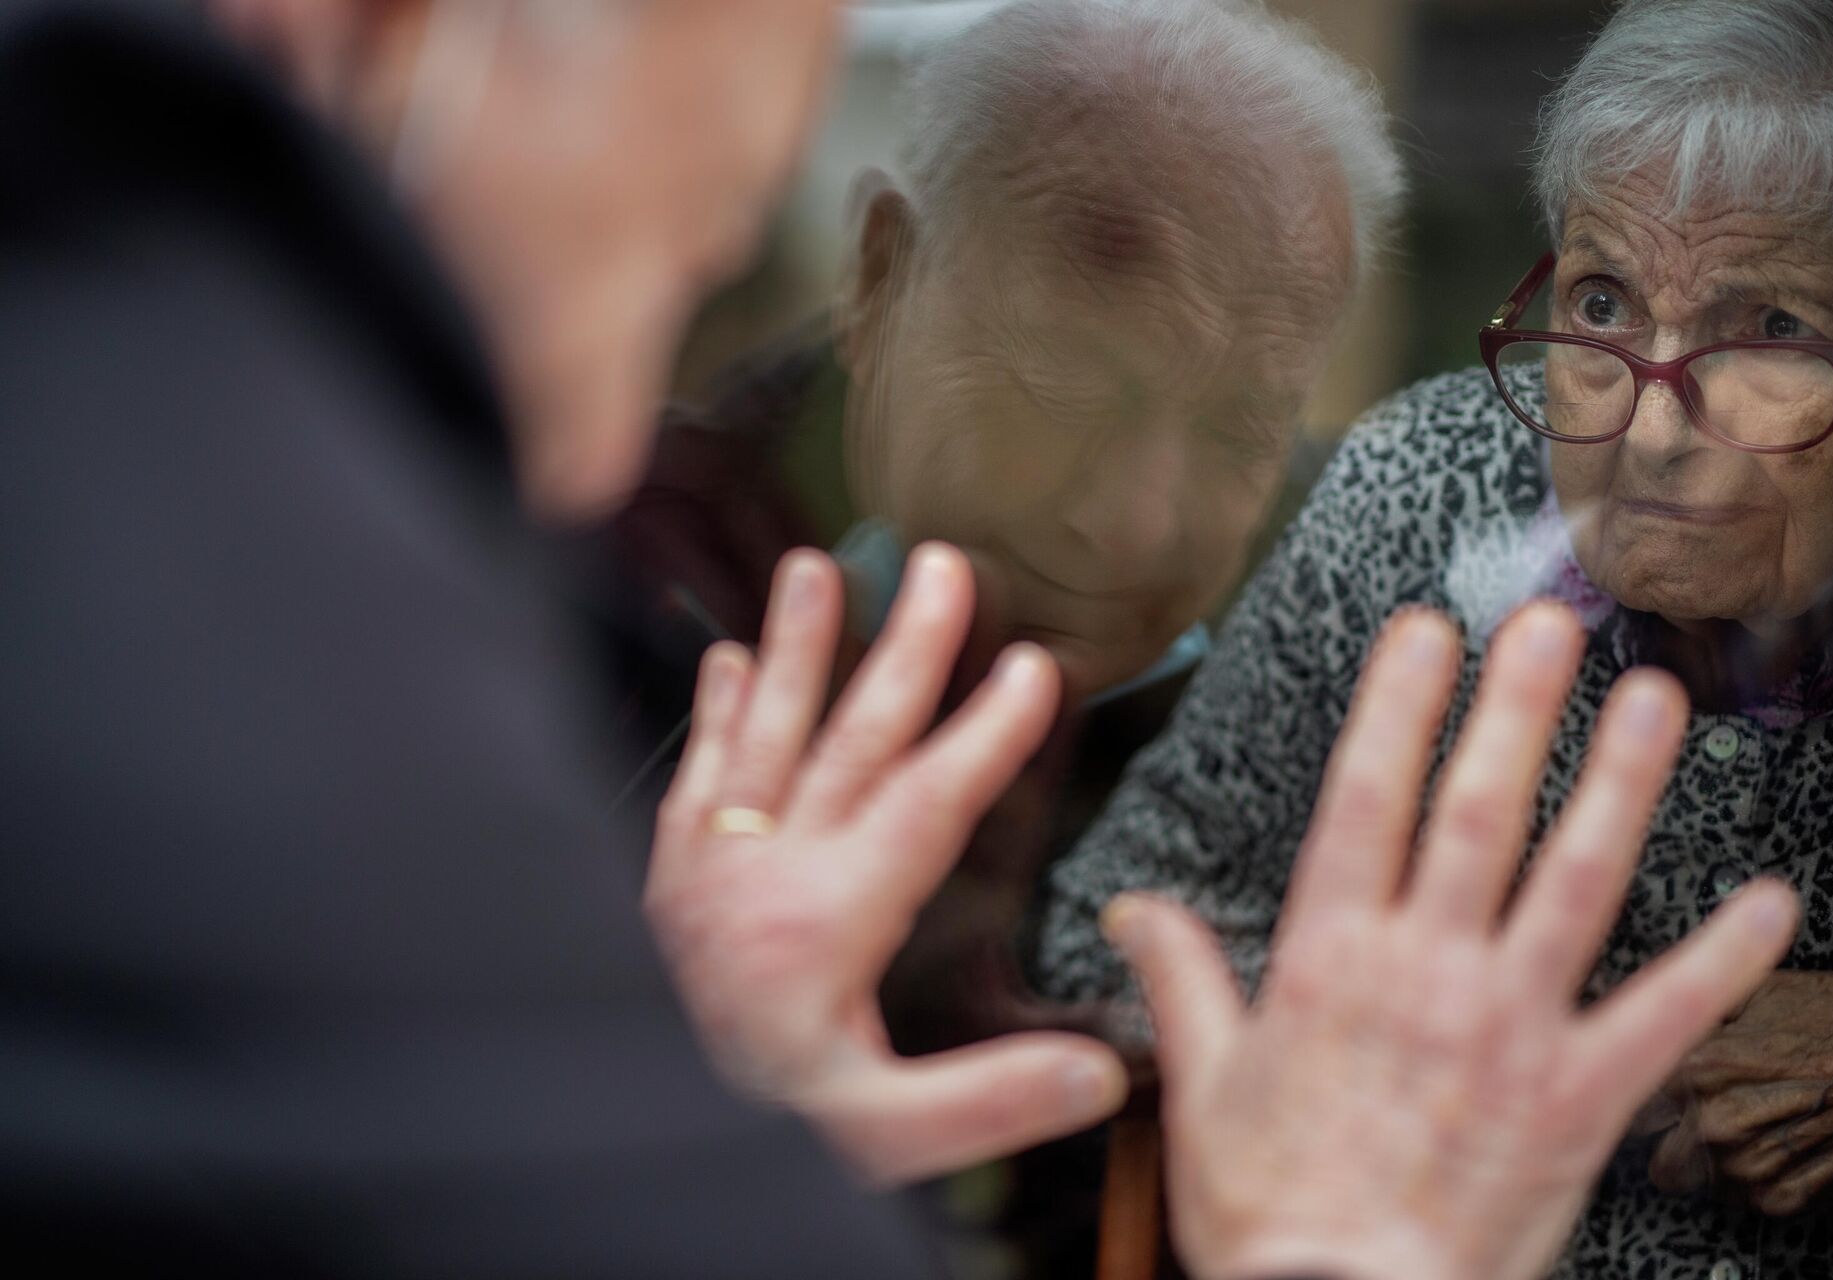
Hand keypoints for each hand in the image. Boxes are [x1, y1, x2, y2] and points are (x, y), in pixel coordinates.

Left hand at [644, 543, 1127, 1185]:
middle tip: (940, 568)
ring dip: (793, 649)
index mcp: (827, 922)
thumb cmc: (757, 1130)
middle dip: (904, 651)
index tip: (1034, 666)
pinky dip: (713, 715)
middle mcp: (765, 874)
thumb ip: (982, 1099)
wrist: (625, 1134)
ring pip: (762, 735)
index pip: (925, 805)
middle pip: (850, 741)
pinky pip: (695, 775)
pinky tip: (724, 660)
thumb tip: (1097, 1072)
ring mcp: (709, 867)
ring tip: (814, 568)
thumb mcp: (878, 1137)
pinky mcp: (669, 877)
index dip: (986, 733)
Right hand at [1101, 605, 1801, 1279]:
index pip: (1368, 800)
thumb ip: (1180, 979)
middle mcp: (1428, 972)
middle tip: (1549, 622)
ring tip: (1654, 699)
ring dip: (1622, 782)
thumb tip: (1133, 908)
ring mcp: (1513, 1027)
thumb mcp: (1201, 1084)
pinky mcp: (1580, 1097)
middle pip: (1480, 813)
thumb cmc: (1270, 1207)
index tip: (1425, 632)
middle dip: (1516, 706)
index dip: (1399, 706)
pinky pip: (1667, 1015)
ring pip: (1578, 880)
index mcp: (1331, 959)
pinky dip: (1726, 957)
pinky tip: (1771, 901)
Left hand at [1648, 968, 1832, 1222]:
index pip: (1633, 1104)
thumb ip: (1698, 1008)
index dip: (1649, 1102)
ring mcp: (1750, 1166)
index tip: (1666, 1100)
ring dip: (1723, 1168)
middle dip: (1679, 1147)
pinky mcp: (1787, 1197)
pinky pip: (1752, 1203)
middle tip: (1711, 1126)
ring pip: (1705, 1187)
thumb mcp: (1762, 990)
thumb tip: (1657, 1008)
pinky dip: (1769, 1183)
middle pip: (1662, 1160)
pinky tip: (1792, 1151)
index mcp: (1696, 1068)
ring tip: (1762, 1134)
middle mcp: (1713, 1122)